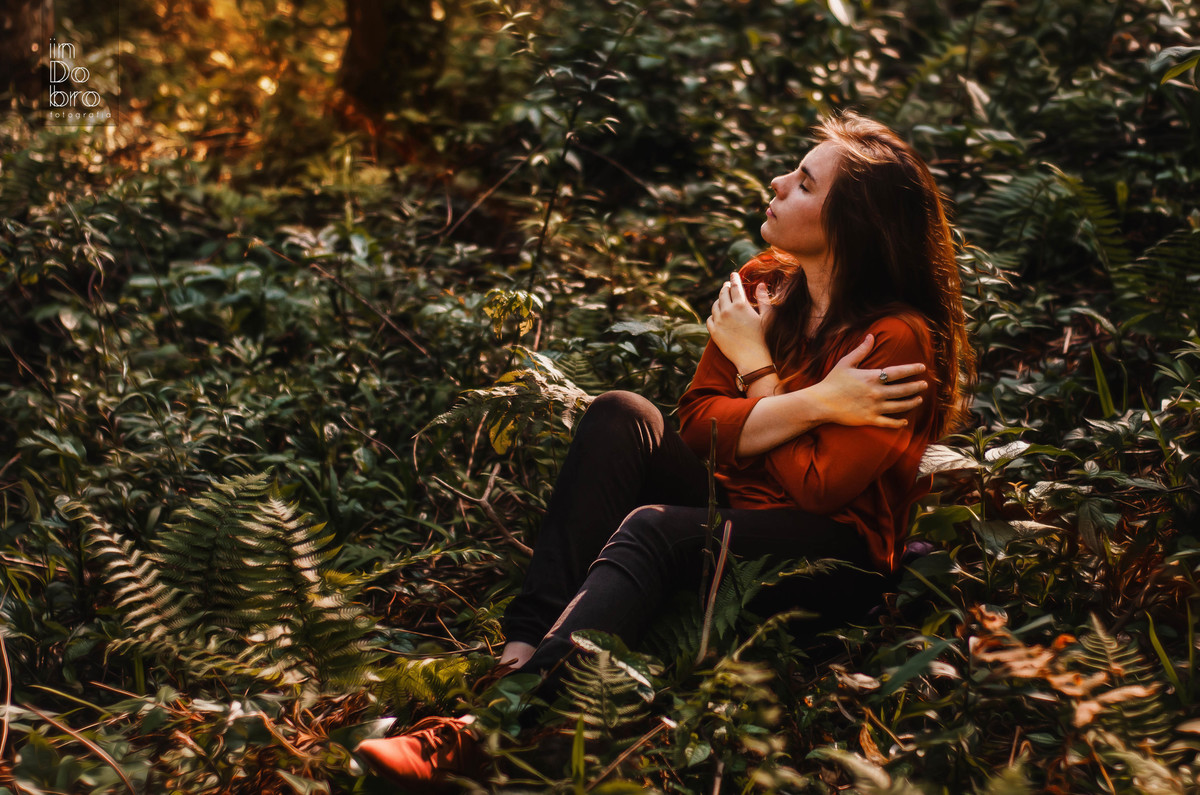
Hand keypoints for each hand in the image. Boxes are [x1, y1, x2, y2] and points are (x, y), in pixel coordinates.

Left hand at [706, 272, 773, 371]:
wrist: (753, 360)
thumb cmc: (764, 339)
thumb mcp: (767, 317)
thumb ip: (763, 299)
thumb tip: (761, 285)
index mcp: (741, 305)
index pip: (735, 286)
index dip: (734, 279)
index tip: (733, 274)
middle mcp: (727, 311)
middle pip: (723, 293)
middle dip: (725, 288)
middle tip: (727, 286)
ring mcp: (718, 322)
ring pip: (715, 305)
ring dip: (719, 301)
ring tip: (723, 300)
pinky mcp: (714, 332)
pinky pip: (710, 319)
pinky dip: (713, 315)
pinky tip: (717, 315)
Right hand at [809, 334, 928, 428]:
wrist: (821, 403)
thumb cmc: (832, 381)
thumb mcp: (846, 363)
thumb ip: (861, 350)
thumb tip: (871, 336)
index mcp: (872, 377)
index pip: (898, 372)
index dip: (912, 369)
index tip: (922, 367)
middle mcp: (877, 392)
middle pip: (903, 390)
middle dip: (916, 387)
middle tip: (924, 385)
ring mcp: (874, 407)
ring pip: (900, 406)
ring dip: (912, 402)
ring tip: (919, 399)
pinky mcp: (869, 419)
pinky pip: (888, 422)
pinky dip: (898, 422)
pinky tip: (905, 421)